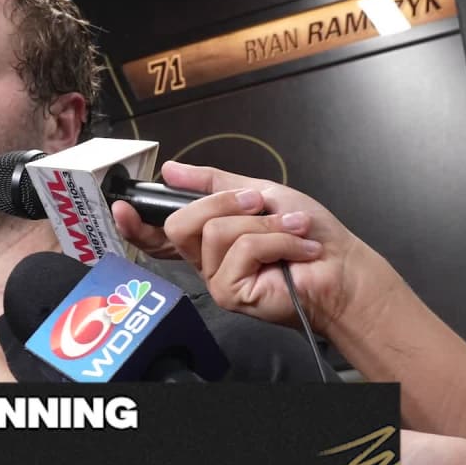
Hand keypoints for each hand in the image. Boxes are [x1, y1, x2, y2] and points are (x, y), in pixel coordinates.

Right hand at [114, 160, 395, 332]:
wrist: (343, 266)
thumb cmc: (310, 233)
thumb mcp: (258, 192)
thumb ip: (213, 183)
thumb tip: (170, 169)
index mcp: (209, 239)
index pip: (160, 234)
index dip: (136, 223)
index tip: (122, 205)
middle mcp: (206, 261)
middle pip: (181, 223)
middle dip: (223, 202)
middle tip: (258, 203)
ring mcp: (216, 280)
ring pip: (214, 231)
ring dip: (263, 222)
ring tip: (292, 229)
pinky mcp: (231, 294)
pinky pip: (240, 250)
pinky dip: (275, 240)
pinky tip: (297, 249)